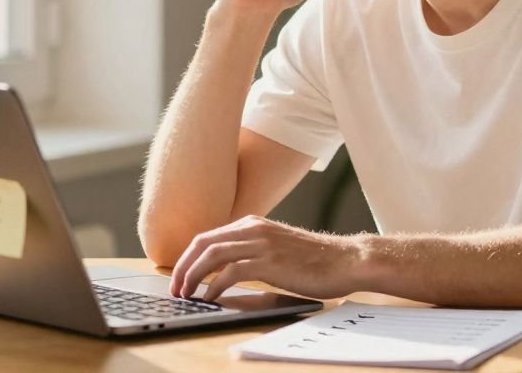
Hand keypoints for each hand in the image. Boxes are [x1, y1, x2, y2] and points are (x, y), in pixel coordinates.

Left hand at [166, 215, 363, 301]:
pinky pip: (231, 272)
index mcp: (253, 224)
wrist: (345, 260)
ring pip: (212, 255)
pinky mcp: (270, 261)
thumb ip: (252, 251)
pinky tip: (211, 298)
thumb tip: (223, 271)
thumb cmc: (314, 260)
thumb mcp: (277, 247)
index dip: (188, 258)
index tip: (179, 277)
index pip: (208, 237)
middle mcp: (254, 228)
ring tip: (187, 294)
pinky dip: (215, 286)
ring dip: (193, 276)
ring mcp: (262, 243)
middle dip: (183, 266)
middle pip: (203, 243)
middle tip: (176, 288)